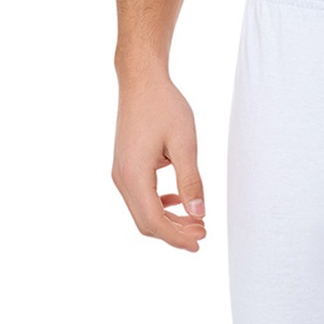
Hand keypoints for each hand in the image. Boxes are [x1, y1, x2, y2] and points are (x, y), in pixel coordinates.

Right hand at [112, 62, 208, 251]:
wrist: (141, 80)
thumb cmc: (164, 106)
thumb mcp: (185, 143)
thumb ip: (191, 180)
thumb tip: (199, 213)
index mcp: (134, 175)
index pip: (153, 221)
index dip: (177, 237)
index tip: (199, 242)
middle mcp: (122, 178)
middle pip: (145, 221)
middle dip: (174, 232)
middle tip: (203, 232)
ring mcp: (121, 173)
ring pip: (143, 210)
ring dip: (168, 219)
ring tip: (196, 219)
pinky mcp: (125, 166)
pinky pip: (141, 196)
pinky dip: (160, 204)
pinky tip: (178, 201)